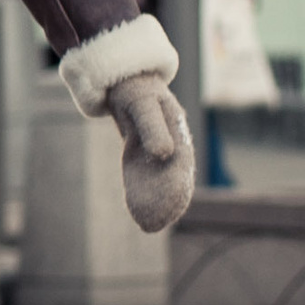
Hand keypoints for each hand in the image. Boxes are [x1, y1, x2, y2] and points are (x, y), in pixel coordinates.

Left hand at [105, 73, 193, 234]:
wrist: (124, 78)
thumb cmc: (136, 90)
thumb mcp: (143, 107)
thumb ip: (154, 129)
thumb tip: (165, 155)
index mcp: (177, 134)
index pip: (179, 168)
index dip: (175, 190)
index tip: (168, 211)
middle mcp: (171, 144)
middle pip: (171, 178)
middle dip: (165, 202)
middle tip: (154, 226)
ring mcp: (156, 148)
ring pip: (158, 179)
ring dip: (154, 201)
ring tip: (147, 225)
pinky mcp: (141, 149)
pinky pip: (142, 173)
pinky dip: (140, 189)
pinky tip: (136, 208)